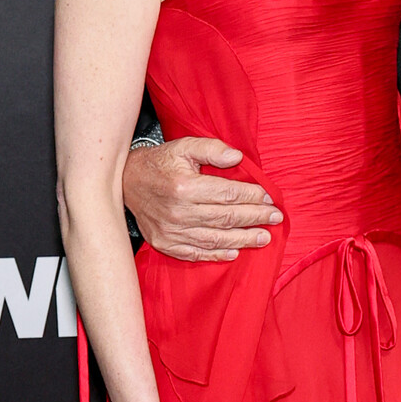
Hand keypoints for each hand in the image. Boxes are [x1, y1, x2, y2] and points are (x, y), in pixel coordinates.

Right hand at [123, 136, 282, 261]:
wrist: (125, 182)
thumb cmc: (159, 163)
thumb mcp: (183, 146)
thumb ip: (211, 149)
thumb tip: (237, 157)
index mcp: (185, 186)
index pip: (228, 194)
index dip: (252, 197)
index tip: (269, 199)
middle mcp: (179, 211)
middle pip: (226, 217)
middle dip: (255, 218)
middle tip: (275, 218)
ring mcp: (172, 231)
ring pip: (215, 238)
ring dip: (243, 239)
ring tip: (264, 237)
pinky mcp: (165, 243)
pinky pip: (195, 252)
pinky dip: (216, 254)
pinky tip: (234, 252)